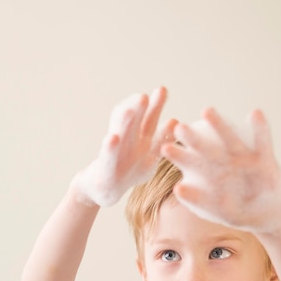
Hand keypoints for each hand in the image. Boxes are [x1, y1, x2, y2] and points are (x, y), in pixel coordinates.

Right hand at [73, 87, 176, 206]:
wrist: (104, 190)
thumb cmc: (129, 171)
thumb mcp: (150, 157)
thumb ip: (161, 141)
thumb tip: (176, 121)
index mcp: (139, 139)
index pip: (148, 119)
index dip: (155, 105)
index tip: (161, 90)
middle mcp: (127, 142)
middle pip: (134, 120)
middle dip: (142, 105)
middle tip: (154, 90)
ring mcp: (116, 153)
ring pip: (120, 132)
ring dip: (127, 118)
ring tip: (135, 104)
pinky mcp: (106, 168)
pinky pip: (108, 157)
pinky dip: (110, 147)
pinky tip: (113, 138)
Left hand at [161, 107, 280, 233]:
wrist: (270, 214)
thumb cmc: (243, 211)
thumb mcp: (222, 211)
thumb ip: (200, 201)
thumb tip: (178, 188)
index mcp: (213, 176)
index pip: (192, 165)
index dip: (178, 156)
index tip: (163, 148)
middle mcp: (227, 164)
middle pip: (207, 150)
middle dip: (193, 139)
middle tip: (178, 127)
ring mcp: (246, 162)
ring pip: (231, 141)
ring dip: (219, 126)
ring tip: (206, 111)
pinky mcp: (267, 163)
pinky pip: (263, 144)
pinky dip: (260, 129)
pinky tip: (254, 113)